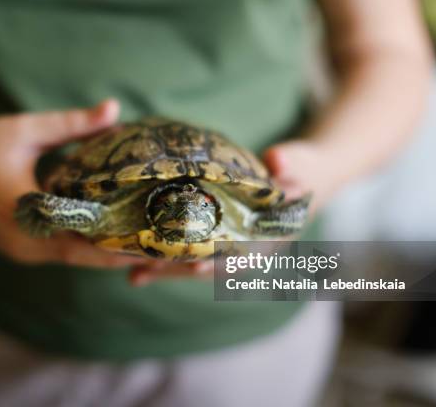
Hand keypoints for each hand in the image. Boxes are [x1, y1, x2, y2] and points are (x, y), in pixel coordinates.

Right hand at [0, 99, 149, 266]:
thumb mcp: (25, 131)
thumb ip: (71, 124)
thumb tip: (114, 110)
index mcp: (25, 216)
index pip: (81, 240)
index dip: (118, 242)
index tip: (151, 238)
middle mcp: (24, 244)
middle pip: (82, 257)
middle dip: (118, 251)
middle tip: (156, 242)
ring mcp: (21, 251)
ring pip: (72, 258)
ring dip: (102, 250)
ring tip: (141, 238)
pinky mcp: (19, 248)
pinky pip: (59, 252)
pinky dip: (84, 245)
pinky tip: (108, 232)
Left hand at [128, 139, 335, 285]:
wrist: (302, 178)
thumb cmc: (303, 171)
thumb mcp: (302, 164)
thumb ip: (292, 164)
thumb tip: (278, 159)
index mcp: (271, 238)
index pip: (242, 255)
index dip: (218, 263)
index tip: (193, 268)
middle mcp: (248, 249)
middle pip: (210, 266)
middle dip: (178, 270)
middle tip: (144, 271)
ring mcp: (230, 247)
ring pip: (195, 264)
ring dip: (165, 270)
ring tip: (132, 275)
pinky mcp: (215, 239)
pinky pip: (188, 253)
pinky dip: (165, 258)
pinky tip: (136, 265)